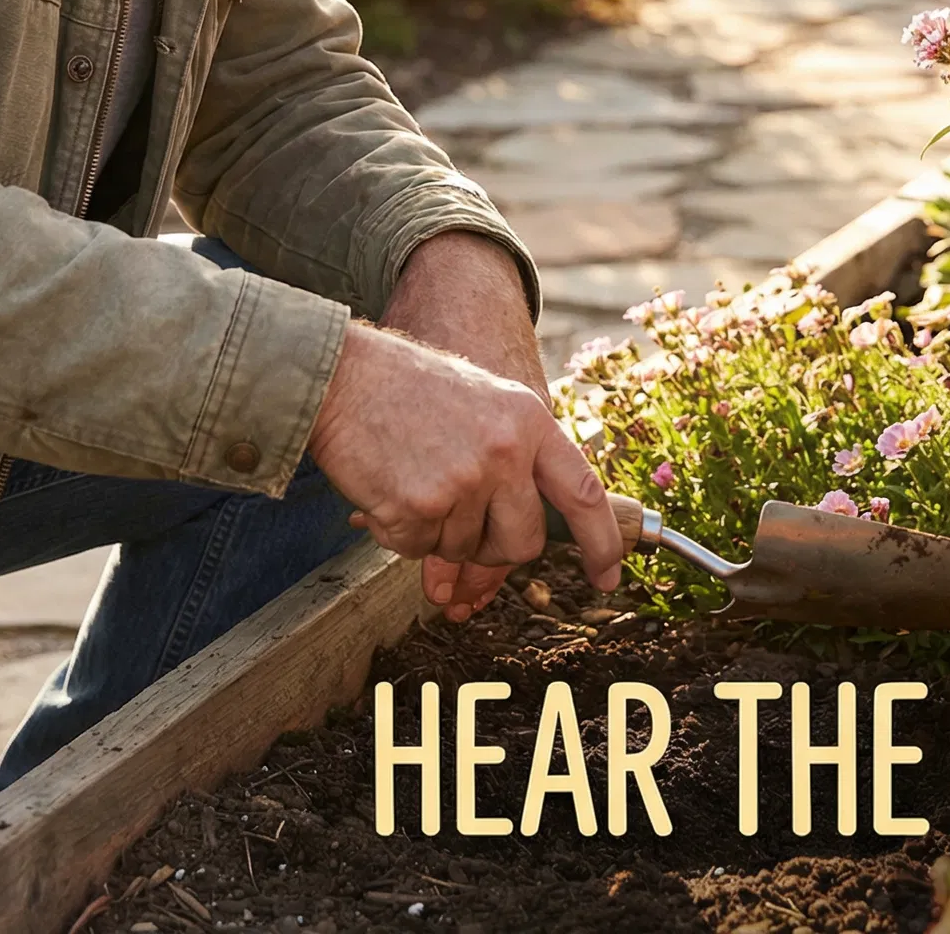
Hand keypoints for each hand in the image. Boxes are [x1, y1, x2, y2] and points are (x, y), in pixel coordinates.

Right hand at [306, 319, 622, 612]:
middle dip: (493, 547)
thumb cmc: (406, 388)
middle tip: (456, 516)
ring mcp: (464, 481)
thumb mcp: (482, 403)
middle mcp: (505, 451)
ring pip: (464, 550)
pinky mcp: (419, 507)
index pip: (584, 493)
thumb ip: (514, 460)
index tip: (609, 575)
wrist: (340, 374)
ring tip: (411, 475)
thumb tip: (524, 538)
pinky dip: (398, 531)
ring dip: (437, 531)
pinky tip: (385, 485)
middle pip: (523, 541)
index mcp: (527, 419)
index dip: (603, 542)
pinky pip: (418, 550)